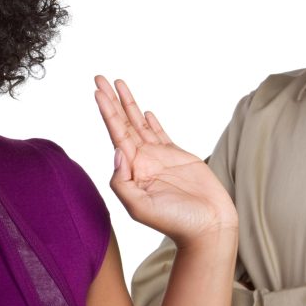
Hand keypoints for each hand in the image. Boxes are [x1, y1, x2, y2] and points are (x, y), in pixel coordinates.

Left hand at [94, 76, 236, 244]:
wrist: (208, 227)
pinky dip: (151, 122)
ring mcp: (160, 157)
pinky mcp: (178, 156)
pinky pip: (160, 134)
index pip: (115, 134)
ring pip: (140, 123)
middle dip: (111, 101)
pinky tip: (144, 112)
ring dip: (128, 104)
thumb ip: (122, 181)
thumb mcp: (139, 207)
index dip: (106, 111)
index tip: (97, 91)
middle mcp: (142, 161)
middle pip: (123, 123)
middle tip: (99, 78)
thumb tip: (116, 152)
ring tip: (119, 84)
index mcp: (131, 170)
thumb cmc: (176, 222)